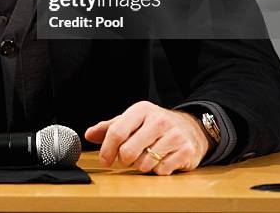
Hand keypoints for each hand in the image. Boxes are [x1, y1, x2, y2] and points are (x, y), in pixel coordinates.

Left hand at [85, 101, 209, 174]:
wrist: (190, 128)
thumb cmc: (155, 125)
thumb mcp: (133, 120)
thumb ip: (110, 127)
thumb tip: (89, 134)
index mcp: (142, 110)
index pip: (117, 132)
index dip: (107, 150)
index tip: (104, 160)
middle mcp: (159, 120)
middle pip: (128, 151)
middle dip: (124, 160)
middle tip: (127, 158)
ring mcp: (174, 135)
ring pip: (144, 163)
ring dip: (141, 165)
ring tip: (147, 156)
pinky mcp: (185, 151)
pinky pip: (161, 170)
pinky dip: (157, 170)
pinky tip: (161, 160)